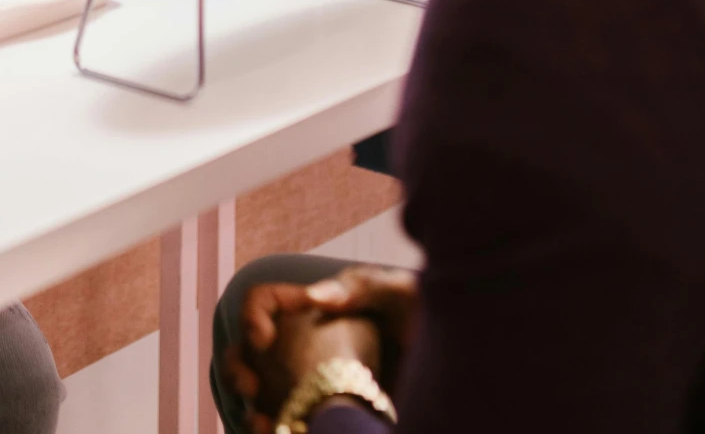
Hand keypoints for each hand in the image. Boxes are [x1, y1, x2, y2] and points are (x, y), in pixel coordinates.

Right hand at [225, 266, 417, 429]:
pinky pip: (286, 422)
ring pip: (259, 394)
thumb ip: (363, 285)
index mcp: (317, 309)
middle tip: (253, 391)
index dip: (253, 315)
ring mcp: (314, 385)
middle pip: (248, 352)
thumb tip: (315, 298)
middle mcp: (306, 347)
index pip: (264, 301)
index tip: (263, 340)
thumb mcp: (405, 295)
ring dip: (250, 408)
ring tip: (264, 425)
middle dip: (238, 370)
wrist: (466, 375)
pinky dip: (273, 429)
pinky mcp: (327, 417)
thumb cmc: (436, 326)